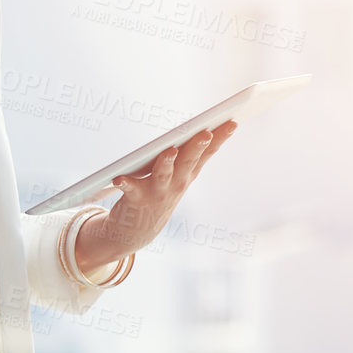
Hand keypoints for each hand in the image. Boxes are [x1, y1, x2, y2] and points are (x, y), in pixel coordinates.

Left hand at [74, 121, 239, 273]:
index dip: (220, 138)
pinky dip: (125, 183)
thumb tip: (205, 130)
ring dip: (167, 162)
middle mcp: (176, 183)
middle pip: (188, 161)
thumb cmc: (158, 194)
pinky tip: (119, 179)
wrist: (138, 231)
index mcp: (187, 173)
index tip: (232, 122)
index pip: (206, 153)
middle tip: (206, 133)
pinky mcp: (136, 199)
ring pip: (164, 174)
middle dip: (197, 146)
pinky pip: (130, 189)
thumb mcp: (178, 176)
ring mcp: (157, 192)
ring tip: (169, 151)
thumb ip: (188, 154)